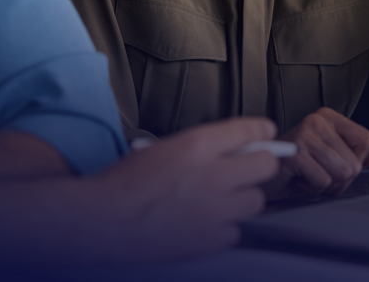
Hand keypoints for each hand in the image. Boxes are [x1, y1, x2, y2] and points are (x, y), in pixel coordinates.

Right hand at [87, 117, 280, 260]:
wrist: (102, 221)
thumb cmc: (124, 182)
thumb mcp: (163, 146)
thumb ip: (202, 144)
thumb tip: (236, 145)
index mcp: (197, 144)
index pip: (250, 129)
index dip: (261, 130)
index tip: (265, 133)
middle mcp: (213, 175)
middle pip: (266, 165)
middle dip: (259, 164)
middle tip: (246, 168)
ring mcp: (215, 210)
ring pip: (256, 201)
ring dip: (243, 197)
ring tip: (220, 198)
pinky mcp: (210, 240)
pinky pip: (235, 231)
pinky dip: (223, 227)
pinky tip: (204, 222)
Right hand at [265, 108, 368, 198]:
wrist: (262, 178)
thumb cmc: (296, 169)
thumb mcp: (331, 158)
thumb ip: (359, 154)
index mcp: (328, 117)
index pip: (366, 141)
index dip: (355, 162)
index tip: (333, 163)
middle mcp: (317, 120)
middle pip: (355, 163)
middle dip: (338, 180)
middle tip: (316, 174)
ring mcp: (305, 134)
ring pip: (341, 173)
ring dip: (325, 185)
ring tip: (307, 176)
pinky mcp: (295, 153)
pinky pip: (323, 181)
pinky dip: (311, 189)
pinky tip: (297, 180)